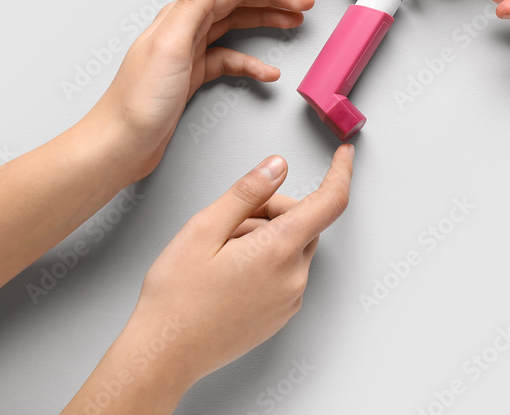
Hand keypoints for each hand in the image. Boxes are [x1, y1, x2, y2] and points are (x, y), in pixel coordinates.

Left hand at [85, 0, 314, 181]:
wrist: (119, 143)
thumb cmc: (138, 100)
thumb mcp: (170, 45)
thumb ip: (193, 3)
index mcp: (181, 16)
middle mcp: (185, 28)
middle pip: (238, 3)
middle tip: (306, 0)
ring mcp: (188, 52)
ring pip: (236, 27)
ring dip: (266, 21)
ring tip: (295, 22)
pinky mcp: (191, 76)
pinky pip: (229, 59)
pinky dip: (251, 63)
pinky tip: (268, 72)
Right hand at [132, 145, 353, 389]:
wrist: (165, 354)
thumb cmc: (176, 297)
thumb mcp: (204, 229)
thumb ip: (247, 193)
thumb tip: (277, 167)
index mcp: (278, 251)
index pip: (330, 203)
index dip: (341, 173)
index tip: (344, 154)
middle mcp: (293, 277)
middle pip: (303, 223)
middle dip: (272, 210)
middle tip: (229, 221)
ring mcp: (289, 300)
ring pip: (292, 247)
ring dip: (266, 237)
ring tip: (221, 253)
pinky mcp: (281, 314)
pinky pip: (286, 273)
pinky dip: (266, 261)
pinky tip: (228, 273)